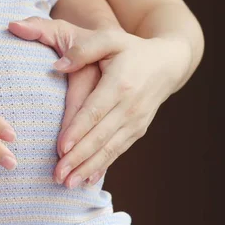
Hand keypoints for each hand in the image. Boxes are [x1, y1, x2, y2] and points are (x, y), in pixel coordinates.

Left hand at [9, 17, 190, 188]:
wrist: (167, 63)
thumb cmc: (130, 49)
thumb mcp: (109, 39)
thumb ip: (83, 50)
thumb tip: (57, 66)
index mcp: (121, 84)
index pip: (95, 111)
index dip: (78, 131)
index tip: (61, 148)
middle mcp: (131, 106)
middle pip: (101, 136)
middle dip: (79, 158)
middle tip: (57, 175)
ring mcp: (137, 121)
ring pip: (110, 149)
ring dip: (88, 168)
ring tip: (68, 184)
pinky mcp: (138, 130)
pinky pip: (119, 151)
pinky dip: (103, 167)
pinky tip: (88, 180)